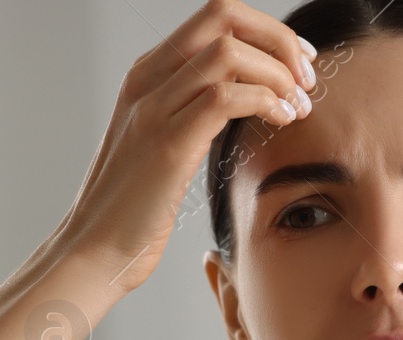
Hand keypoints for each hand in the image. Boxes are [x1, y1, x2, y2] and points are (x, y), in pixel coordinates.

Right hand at [52, 0, 316, 292]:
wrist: (95, 253)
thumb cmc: (133, 210)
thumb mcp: (164, 146)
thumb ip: (194, 114)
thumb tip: (247, 100)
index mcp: (147, 75)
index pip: (215, 17)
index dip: (268, 31)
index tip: (299, 66)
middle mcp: (147, 81)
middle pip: (223, 15)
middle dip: (279, 40)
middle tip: (307, 79)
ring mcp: (153, 110)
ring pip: (228, 52)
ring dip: (278, 74)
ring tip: (299, 107)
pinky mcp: (167, 145)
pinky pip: (226, 98)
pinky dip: (266, 102)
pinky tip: (282, 122)